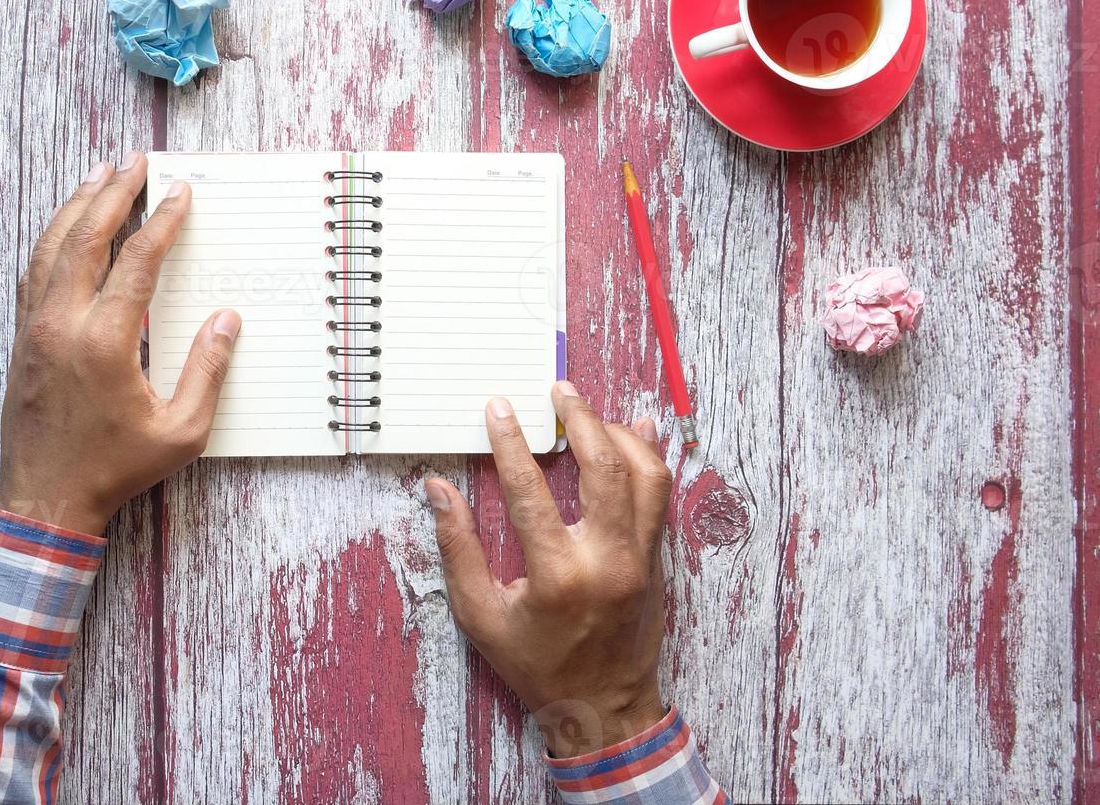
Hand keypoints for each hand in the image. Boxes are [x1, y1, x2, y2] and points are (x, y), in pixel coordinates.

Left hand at [0, 156, 240, 536]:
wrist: (44, 500)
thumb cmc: (116, 470)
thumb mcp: (180, 431)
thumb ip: (208, 371)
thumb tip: (226, 320)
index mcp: (104, 340)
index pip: (136, 260)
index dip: (161, 222)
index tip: (180, 194)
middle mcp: (62, 323)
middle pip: (85, 237)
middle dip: (112, 193)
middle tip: (135, 161)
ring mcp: (34, 328)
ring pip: (50, 248)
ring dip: (75, 206)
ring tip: (98, 175)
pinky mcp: (21, 340)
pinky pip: (33, 273)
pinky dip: (52, 240)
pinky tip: (64, 228)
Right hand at [425, 382, 672, 757]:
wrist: (603, 709)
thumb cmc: (536, 666)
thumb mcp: (481, 616)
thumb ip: (459, 549)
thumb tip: (438, 491)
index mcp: (559, 577)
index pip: (530, 490)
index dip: (510, 443)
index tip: (499, 409)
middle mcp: (608, 561)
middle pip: (603, 467)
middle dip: (579, 419)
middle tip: (557, 391)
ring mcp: (640, 559)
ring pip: (645, 474)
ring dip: (618, 433)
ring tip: (588, 410)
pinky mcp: (657, 559)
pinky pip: (661, 495)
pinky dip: (649, 457)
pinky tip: (636, 431)